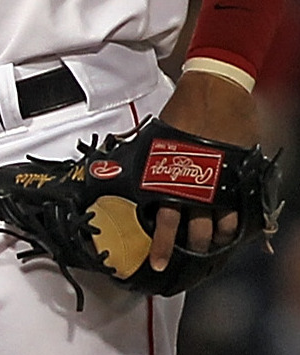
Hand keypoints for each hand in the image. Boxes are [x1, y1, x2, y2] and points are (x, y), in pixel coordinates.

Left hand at [146, 67, 256, 271]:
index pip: (164, 224)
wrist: (214, 91)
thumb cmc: (181, 113)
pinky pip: (243, 209)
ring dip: (216, 241)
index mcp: (169, 180)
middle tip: (189, 260)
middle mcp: (196, 188)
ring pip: (221, 227)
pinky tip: (236, 232)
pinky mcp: (241, 176)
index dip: (162, 248)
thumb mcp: (154, 141)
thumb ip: (143, 164)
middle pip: (196, 233)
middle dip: (192, 249)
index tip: (158, 264)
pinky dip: (240, 224)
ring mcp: (222, 184)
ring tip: (213, 249)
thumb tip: (112, 173)